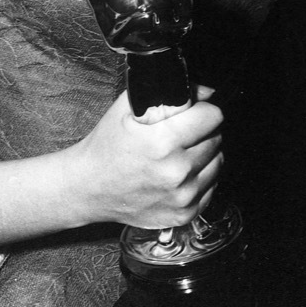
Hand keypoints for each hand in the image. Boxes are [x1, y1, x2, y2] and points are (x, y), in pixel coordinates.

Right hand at [69, 90, 223, 229]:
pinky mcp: (185, 214)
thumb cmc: (108, 145)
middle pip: (216, 138)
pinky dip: (199, 178)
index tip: (193, 113)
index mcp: (163, 141)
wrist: (88, 188)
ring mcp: (182, 196)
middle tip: (179, 135)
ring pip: (217, 162)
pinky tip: (177, 175)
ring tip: (177, 155)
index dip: (202, 110)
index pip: (212, 116)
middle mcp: (176, 170)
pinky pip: (210, 186)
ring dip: (203, 155)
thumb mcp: (130, 108)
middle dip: (201, 132)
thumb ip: (170, 94)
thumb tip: (206, 92)